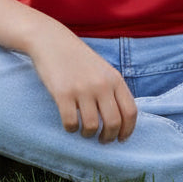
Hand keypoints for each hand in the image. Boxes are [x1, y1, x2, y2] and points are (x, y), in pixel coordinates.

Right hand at [31, 27, 137, 144]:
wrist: (52, 41)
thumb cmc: (78, 58)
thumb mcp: (103, 70)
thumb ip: (113, 90)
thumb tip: (121, 121)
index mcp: (115, 78)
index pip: (130, 112)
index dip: (128, 130)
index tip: (121, 139)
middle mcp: (101, 84)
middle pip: (113, 123)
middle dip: (109, 137)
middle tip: (102, 140)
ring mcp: (82, 89)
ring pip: (92, 127)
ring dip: (88, 134)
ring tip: (84, 131)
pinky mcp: (63, 93)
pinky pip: (71, 123)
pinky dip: (71, 129)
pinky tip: (69, 124)